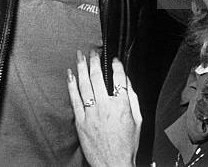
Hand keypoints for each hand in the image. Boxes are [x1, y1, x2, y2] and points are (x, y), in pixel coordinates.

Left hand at [67, 50, 141, 166]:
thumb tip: (127, 82)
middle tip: (92, 51)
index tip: (114, 59)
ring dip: (81, 68)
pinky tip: (70, 75)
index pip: (119, 79)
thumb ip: (133, 99)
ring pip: (85, 85)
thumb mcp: (138, 120)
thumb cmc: (127, 145)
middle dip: (95, 61)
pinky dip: (72, 85)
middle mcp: (106, 107)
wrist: (113, 164)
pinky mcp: (81, 122)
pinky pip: (74, 99)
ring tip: (79, 56)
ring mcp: (92, 114)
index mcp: (122, 106)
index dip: (117, 66)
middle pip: (99, 78)